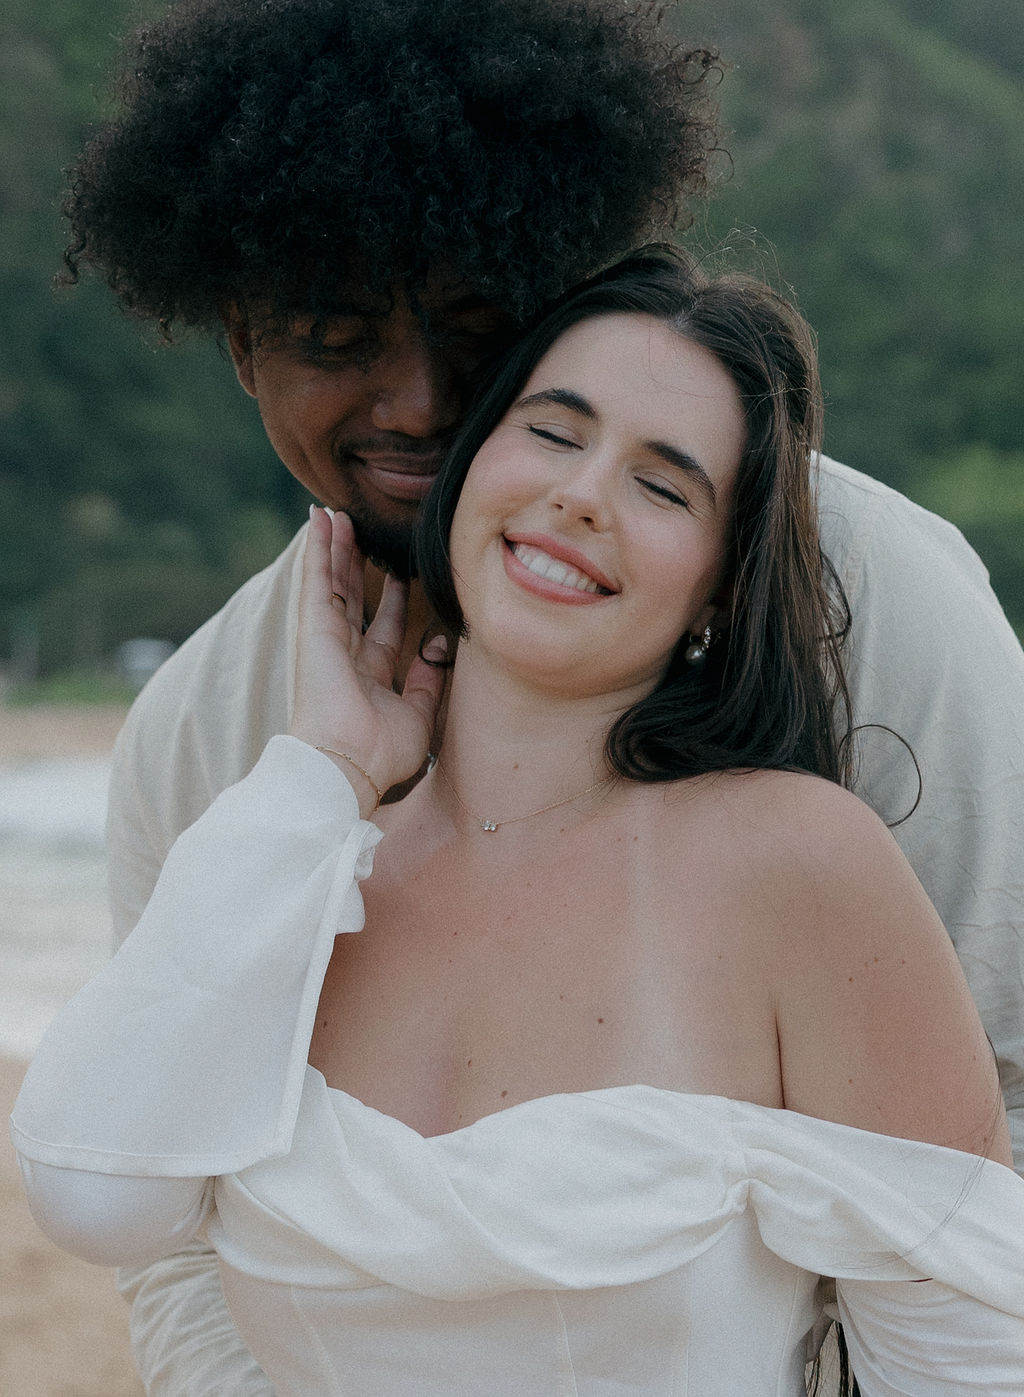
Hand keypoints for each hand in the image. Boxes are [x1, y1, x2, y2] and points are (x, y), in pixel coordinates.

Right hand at [289, 507, 446, 811]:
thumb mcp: (419, 714)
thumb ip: (429, 681)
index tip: (398, 575)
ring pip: (333, 582)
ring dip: (335, 547)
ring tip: (338, 515)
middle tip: (364, 535)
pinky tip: (319, 519)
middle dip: (357, 566)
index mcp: (369, 677)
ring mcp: (326, 640)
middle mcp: (345, 656)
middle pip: (353, 599)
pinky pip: (316, 579)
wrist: (347, 764)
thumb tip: (439, 647)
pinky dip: (318, 548)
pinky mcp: (313, 628)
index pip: (382, 628)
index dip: (389, 601)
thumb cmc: (381, 753)